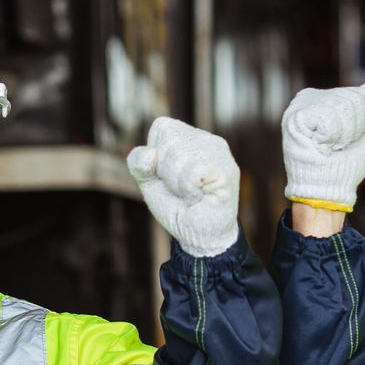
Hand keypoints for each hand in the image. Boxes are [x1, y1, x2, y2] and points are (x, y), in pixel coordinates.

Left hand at [127, 118, 239, 257]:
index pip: (162, 127)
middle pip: (168, 142)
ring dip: (177, 184)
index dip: (156, 156)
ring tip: (192, 195)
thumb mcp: (148, 182)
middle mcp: (208, 139)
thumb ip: (138, 163)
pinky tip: (200, 198)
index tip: (169, 176)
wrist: (199, 236)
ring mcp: (220, 154)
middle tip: (182, 190)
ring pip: (179, 156)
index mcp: (190, 136)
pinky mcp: (226, 170)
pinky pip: (192, 172)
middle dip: (166, 173)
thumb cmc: (177, 206)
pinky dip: (188, 191)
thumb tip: (151, 154)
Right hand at [281, 79, 364, 209]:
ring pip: (341, 108)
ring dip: (341, 136)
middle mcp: (312, 97)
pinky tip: (318, 146)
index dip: (363, 122)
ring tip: (327, 147)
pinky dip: (329, 138)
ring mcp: (301, 105)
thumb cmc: (346, 164)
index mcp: (327, 98)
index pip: (360, 95)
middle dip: (354, 129)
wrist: (328, 188)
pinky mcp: (294, 117)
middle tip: (337, 146)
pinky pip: (327, 118)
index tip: (348, 140)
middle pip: (353, 100)